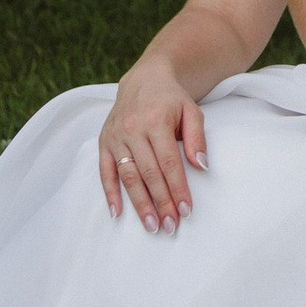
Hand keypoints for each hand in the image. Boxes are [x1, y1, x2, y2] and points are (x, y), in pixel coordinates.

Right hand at [98, 66, 207, 232]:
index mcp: (156, 121)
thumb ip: (196, 138)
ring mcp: (115, 137)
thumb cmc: (172, 99)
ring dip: (139, 204)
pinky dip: (110, 193)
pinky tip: (117, 213)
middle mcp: (132, 129)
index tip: (186, 210)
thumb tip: (201, 166)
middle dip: (161, 203)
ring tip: (151, 226)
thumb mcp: (192, 111)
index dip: (178, 188)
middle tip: (171, 227)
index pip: (169, 163)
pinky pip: (105, 171)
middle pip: (149, 174)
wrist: (144, 80)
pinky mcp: (104, 142)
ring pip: (128, 176)